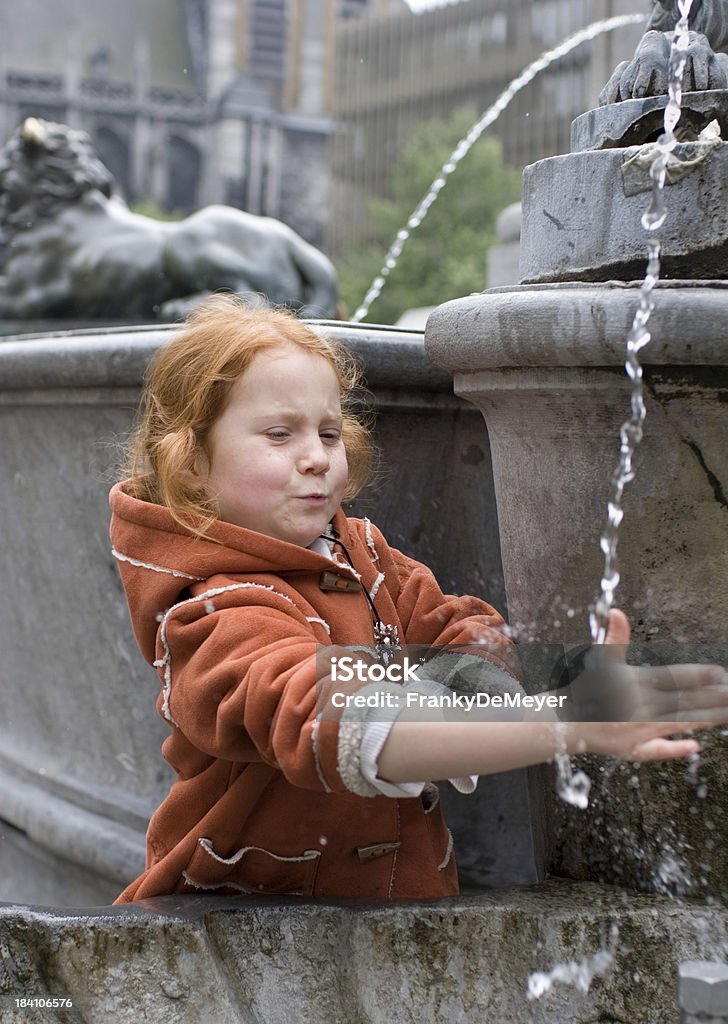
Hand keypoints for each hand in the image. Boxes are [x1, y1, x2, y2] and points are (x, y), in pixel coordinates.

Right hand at [566, 610, 727, 761]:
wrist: (566, 722)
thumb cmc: (587, 690)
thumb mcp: (601, 660)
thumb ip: (615, 637)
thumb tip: (616, 611)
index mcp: (635, 682)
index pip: (674, 677)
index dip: (699, 675)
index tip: (720, 673)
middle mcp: (640, 706)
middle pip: (684, 701)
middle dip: (713, 697)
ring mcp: (638, 729)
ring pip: (679, 723)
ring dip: (706, 719)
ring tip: (727, 713)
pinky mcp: (633, 748)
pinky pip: (657, 750)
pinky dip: (674, 748)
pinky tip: (694, 746)